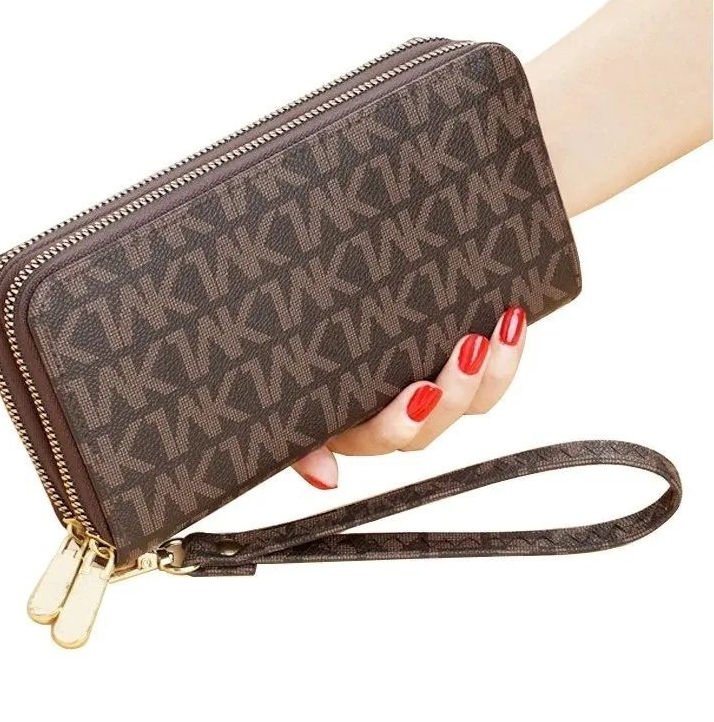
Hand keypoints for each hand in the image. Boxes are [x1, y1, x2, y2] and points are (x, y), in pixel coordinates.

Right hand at [292, 306, 526, 488]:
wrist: (299, 318)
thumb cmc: (290, 361)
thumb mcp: (283, 399)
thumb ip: (301, 446)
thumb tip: (327, 479)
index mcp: (353, 427)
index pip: (381, 437)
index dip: (404, 421)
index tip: (422, 392)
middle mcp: (391, 416)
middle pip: (434, 421)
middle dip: (456, 387)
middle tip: (469, 348)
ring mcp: (422, 392)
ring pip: (468, 402)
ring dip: (492, 372)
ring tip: (503, 329)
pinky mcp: (446, 365)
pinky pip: (486, 377)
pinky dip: (505, 355)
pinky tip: (514, 321)